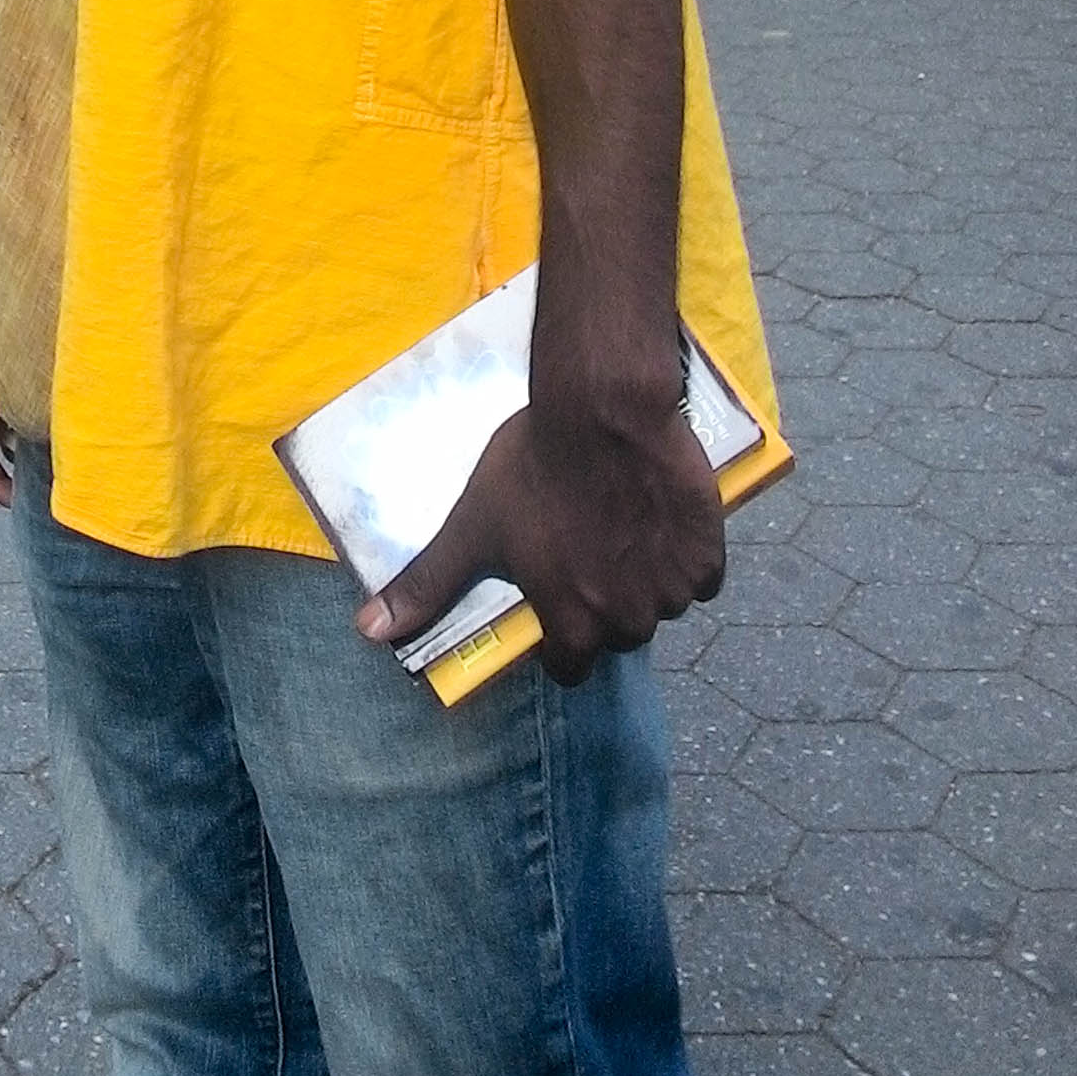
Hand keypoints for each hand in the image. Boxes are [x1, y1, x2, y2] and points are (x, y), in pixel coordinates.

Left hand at [356, 386, 724, 685]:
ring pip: (662, 604)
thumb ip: (428, 587)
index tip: (557, 599)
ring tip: (623, 526)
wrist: (601, 408)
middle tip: (588, 551)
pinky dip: (686, 554)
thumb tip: (369, 632)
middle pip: (619, 633)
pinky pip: (700, 575)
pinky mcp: (707, 551)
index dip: (562, 638)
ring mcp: (671, 587)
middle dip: (606, 604)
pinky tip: (659, 516)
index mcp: (572, 622)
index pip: (570, 667)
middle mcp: (627, 618)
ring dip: (647, 579)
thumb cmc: (532, 467)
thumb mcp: (471, 526)